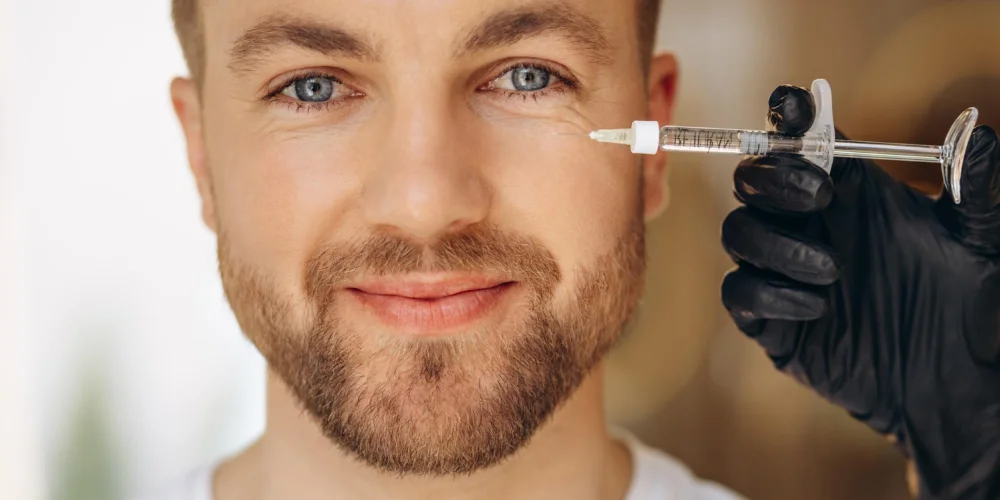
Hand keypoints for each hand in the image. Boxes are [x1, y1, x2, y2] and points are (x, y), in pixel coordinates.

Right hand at [720, 85, 999, 498]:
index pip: (800, 140)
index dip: (787, 117)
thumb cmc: (960, 303)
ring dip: (776, 244)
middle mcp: (804, 224)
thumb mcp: (977, 242)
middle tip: (820, 198)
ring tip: (833, 271)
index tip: (792, 106)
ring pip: (736, 231)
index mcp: (844, 192)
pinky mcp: (768, 319)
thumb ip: (971, 189)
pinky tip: (817, 307)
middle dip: (773, 178)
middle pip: (751, 179)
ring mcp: (779, 270)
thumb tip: (979, 132)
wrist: (946, 380)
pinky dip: (769, 292)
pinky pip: (739, 292)